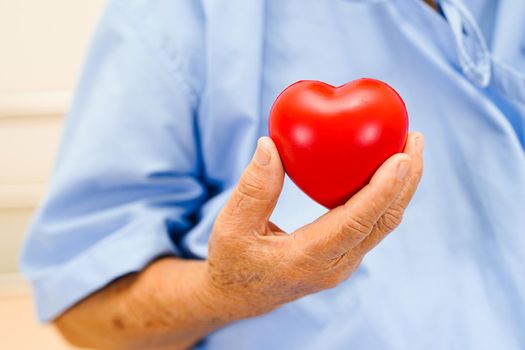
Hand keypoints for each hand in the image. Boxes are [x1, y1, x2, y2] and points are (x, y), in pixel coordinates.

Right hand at [203, 132, 423, 320]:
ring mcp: (343, 262)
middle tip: (415, 138)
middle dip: (406, 180)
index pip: (356, 223)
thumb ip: (252, 189)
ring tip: (409, 147)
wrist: (239, 294)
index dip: (382, 190)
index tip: (402, 156)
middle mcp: (335, 264)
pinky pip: (372, 223)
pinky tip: (385, 169)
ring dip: (401, 186)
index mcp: (308, 259)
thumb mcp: (231, 226)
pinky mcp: (343, 255)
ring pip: (384, 223)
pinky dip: (386, 194)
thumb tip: (271, 145)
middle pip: (384, 221)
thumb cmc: (232, 261)